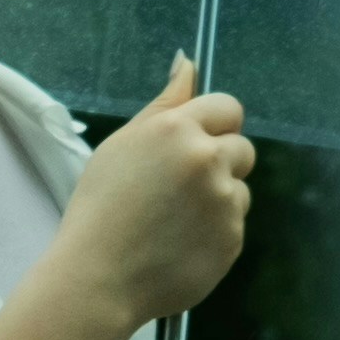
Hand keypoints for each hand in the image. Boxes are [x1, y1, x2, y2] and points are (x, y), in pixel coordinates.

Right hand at [0, 55, 253, 339]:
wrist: (97, 278)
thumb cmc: (99, 207)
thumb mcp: (123, 144)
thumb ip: (164, 103)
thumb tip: (187, 62)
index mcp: (177, 130)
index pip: (227, 107)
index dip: (214, 125)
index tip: (195, 144)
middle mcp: (208, 160)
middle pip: (241, 148)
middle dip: (219, 162)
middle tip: (176, 188)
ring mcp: (224, 202)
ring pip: (238, 189)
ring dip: (217, 199)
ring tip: (171, 221)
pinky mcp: (233, 239)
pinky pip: (233, 225)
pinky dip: (213, 233)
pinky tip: (178, 244)